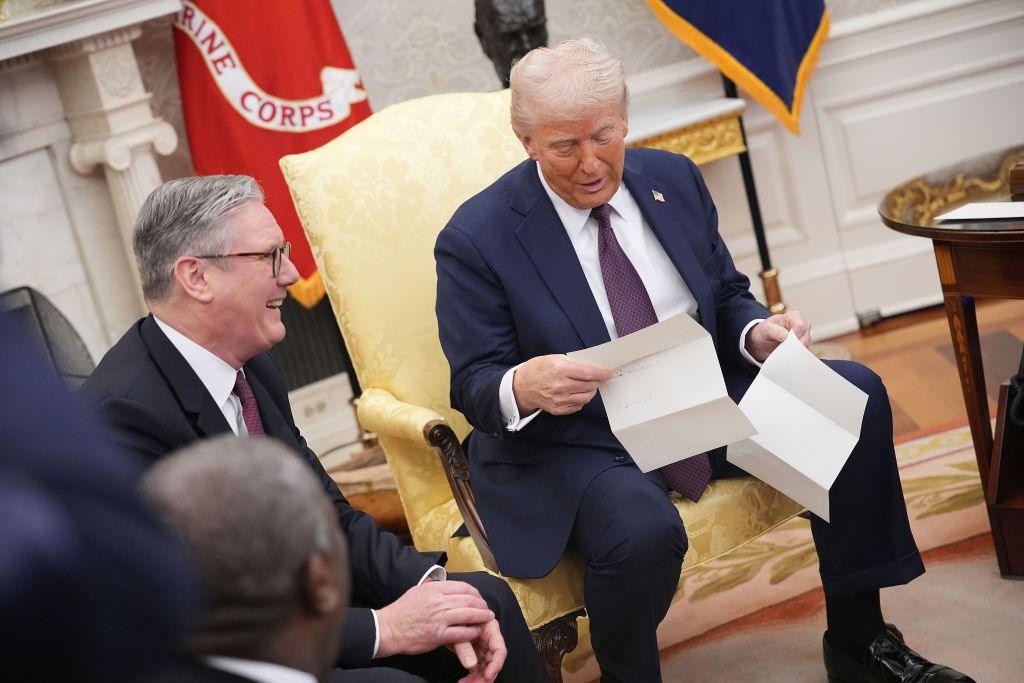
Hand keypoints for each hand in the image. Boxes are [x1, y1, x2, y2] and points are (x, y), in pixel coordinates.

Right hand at [375, 581, 493, 658]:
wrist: (388, 628)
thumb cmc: (402, 611)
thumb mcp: (418, 591)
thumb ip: (434, 588)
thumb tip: (448, 586)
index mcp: (434, 589)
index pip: (462, 587)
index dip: (475, 592)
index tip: (479, 597)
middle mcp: (438, 602)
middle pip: (468, 600)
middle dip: (482, 604)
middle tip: (487, 608)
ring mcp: (439, 619)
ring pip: (468, 615)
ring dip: (481, 617)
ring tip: (487, 618)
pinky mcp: (438, 635)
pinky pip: (461, 633)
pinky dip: (472, 632)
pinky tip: (477, 632)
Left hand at [451, 617, 506, 681]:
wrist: (445, 616)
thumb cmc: (454, 618)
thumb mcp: (458, 630)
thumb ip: (465, 647)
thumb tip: (471, 665)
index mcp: (490, 629)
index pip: (499, 649)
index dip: (496, 664)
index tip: (488, 676)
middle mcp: (489, 639)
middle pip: (493, 662)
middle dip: (485, 676)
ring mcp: (483, 647)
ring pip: (485, 667)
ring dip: (478, 679)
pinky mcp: (476, 653)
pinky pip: (478, 668)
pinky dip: (472, 677)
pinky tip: (464, 681)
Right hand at [512, 354, 612, 414]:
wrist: (522, 387)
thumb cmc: (538, 369)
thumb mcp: (553, 358)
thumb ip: (572, 362)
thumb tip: (591, 366)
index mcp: (560, 370)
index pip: (588, 373)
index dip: (602, 373)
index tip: (609, 373)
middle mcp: (560, 386)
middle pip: (590, 386)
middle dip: (598, 382)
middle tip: (599, 379)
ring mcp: (559, 400)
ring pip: (586, 397)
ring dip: (591, 391)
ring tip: (588, 386)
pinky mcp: (558, 409)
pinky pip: (578, 406)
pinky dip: (581, 400)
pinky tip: (577, 393)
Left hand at [744, 311, 810, 362]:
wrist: (762, 341)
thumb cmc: (764, 331)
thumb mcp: (766, 329)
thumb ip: (776, 331)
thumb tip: (787, 336)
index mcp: (794, 316)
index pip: (801, 325)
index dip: (795, 335)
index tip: (786, 341)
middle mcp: (802, 325)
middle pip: (806, 337)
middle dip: (796, 346)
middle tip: (784, 351)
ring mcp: (804, 337)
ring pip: (806, 346)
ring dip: (795, 352)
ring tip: (784, 354)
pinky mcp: (802, 347)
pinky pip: (803, 353)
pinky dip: (796, 356)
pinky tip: (788, 357)